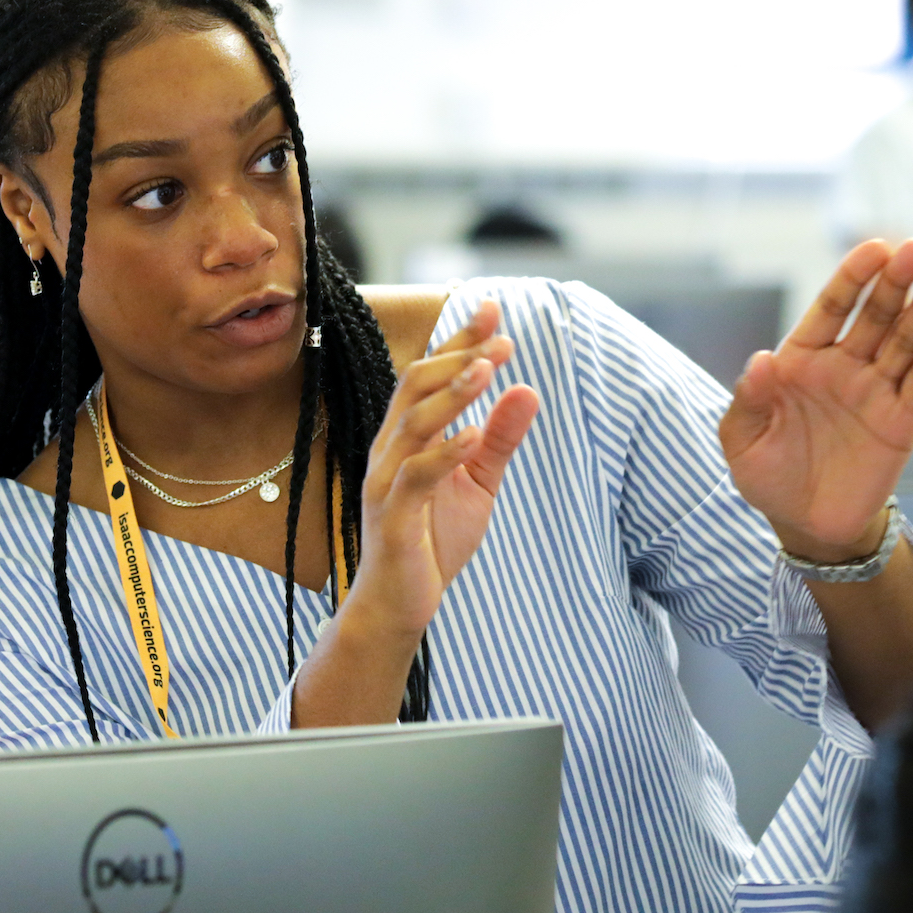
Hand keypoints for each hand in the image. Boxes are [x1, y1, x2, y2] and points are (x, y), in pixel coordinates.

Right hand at [350, 300, 540, 634]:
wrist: (397, 604)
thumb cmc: (432, 542)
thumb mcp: (478, 484)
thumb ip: (498, 438)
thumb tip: (526, 389)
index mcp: (407, 438)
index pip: (430, 376)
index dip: (459, 340)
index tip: (493, 308)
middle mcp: (389, 451)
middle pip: (415, 386)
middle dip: (457, 356)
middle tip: (502, 339)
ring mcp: (386, 481)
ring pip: (413, 423)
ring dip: (452, 394)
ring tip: (488, 371)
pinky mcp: (392, 516)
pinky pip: (415, 475)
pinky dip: (444, 453)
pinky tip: (472, 436)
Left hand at [721, 239, 912, 559]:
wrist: (805, 524)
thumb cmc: (767, 476)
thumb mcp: (742, 442)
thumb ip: (748, 402)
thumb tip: (760, 360)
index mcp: (800, 361)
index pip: (830, 309)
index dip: (852, 278)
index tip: (874, 249)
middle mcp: (843, 367)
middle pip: (874, 315)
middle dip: (894, 282)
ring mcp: (876, 390)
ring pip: (905, 339)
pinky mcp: (902, 419)